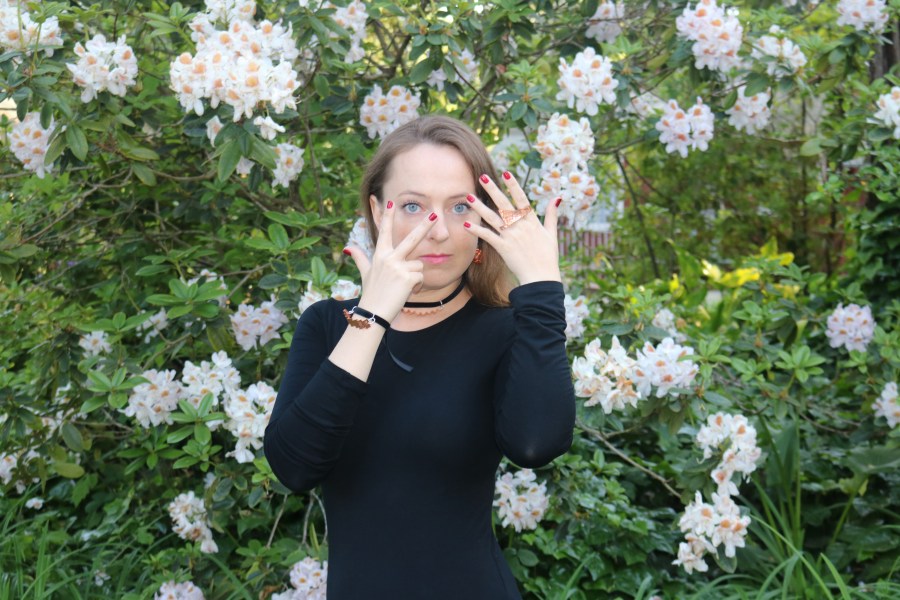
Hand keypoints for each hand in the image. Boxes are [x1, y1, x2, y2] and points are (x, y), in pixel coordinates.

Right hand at [343, 201, 436, 322]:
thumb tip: (347, 247)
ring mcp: (398, 267)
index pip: (384, 232)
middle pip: (411, 239)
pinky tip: (406, 293)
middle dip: (424, 227)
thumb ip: (359, 257)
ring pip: (419, 265)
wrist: (373, 313)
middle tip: (434, 216)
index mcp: (380, 255)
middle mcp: (389, 258)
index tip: (390, 202)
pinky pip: (421, 277)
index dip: (386, 217)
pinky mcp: (407, 277)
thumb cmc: (371, 293)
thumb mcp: (364, 273)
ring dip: (415, 277)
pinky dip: (417, 287)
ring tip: (402, 288)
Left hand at [463, 172, 561, 284]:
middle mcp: (520, 226)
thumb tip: (557, 198)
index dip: (513, 185)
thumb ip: (552, 215)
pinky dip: (477, 230)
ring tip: (469, 197)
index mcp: (532, 221)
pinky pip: (488, 237)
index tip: (506, 173)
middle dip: (493, 190)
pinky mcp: (503, 248)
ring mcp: (511, 236)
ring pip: (493, 218)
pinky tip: (467, 224)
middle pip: (504, 204)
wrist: (541, 277)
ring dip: (480, 207)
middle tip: (482, 177)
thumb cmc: (548, 256)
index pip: (521, 199)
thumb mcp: (552, 234)